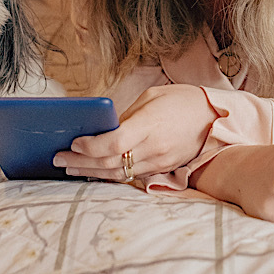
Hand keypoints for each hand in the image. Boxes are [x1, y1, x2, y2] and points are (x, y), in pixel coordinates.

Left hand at [52, 84, 216, 180]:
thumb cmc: (182, 100)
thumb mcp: (152, 98)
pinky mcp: (162, 169)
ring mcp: (159, 161)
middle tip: (57, 159)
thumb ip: (127, 116)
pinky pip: (131, 176)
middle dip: (80, 162)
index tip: (73, 142)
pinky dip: (109, 175)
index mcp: (150, 125)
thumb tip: (103, 130)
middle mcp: (154, 147)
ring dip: (90, 172)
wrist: (216, 118)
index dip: (90, 147)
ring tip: (69, 168)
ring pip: (118, 173)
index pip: (114, 143)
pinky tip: (93, 172)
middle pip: (110, 162)